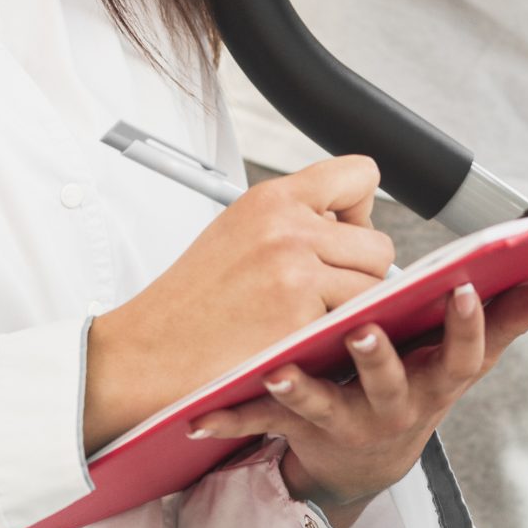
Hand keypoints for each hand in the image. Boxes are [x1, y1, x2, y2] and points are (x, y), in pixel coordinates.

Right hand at [83, 157, 394, 450]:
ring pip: (376, 289)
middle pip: (379, 244)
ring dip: (353, 310)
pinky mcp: (300, 321)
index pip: (361, 175)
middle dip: (360, 274)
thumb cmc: (192, 301)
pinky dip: (337, 340)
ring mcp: (296, 274)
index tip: (340, 235)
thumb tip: (353, 221)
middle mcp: (288, 228)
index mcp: (272, 198)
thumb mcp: (239, 232)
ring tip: (308, 320)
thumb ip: (296, 219)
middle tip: (321, 294)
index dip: (359, 210)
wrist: (147, 351)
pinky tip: (299, 342)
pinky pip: (356, 327)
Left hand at [186, 277, 527, 527]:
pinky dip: (227, 418)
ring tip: (275, 370)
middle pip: (389, 383)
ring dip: (299, 390)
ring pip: (320, 406)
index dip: (468, 323)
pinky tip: (198, 417)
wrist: (362, 461)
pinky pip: (258, 424)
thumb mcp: (461, 361)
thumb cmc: (414, 387)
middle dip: (378, 358)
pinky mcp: (295, 429)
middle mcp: (392, 405)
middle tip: (364, 330)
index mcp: (434, 379)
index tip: (463, 287)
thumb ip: (508, 320)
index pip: (462, 352)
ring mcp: (342, 421)